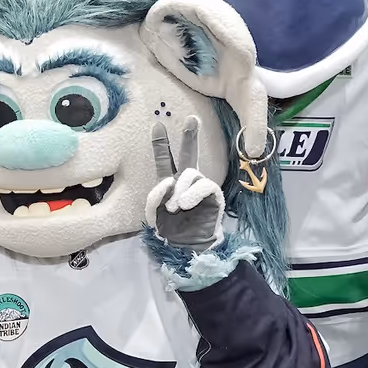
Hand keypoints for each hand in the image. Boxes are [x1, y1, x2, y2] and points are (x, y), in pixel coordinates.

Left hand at [145, 116, 224, 248]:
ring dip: (180, 189)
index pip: (165, 160)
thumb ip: (155, 196)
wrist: (188, 248)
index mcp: (170, 183)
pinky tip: (184, 204)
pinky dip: (192, 194)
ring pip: (191, 173)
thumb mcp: (154, 214)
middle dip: (190, 136)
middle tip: (192, 119)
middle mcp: (186, 181)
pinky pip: (204, 186)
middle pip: (188, 154)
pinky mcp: (213, 195)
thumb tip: (167, 182)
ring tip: (175, 206)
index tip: (157, 124)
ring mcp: (200, 187)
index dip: (161, 144)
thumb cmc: (171, 230)